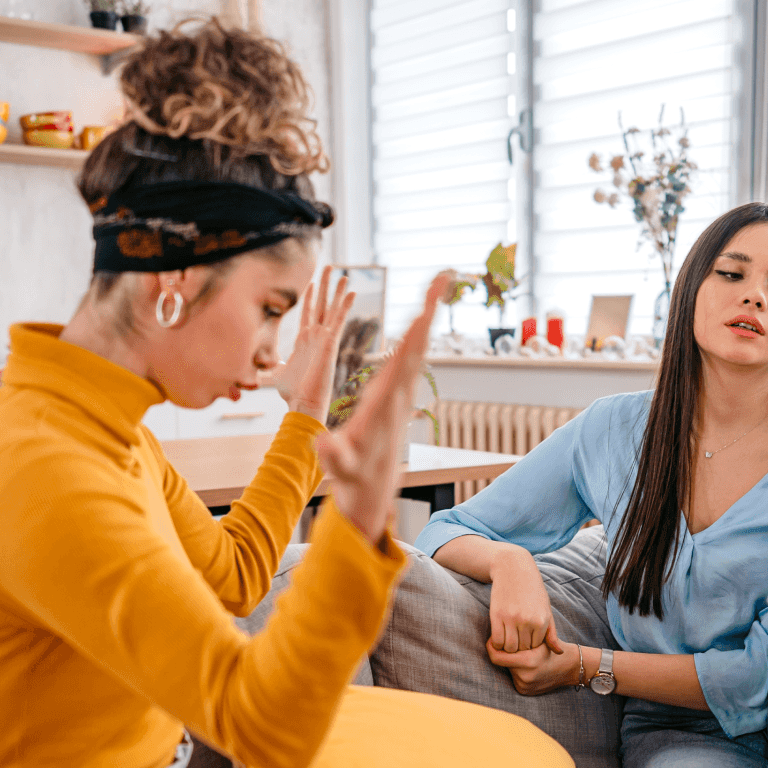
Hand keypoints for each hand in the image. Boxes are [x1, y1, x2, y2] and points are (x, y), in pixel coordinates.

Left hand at [269, 271, 353, 420]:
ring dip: (338, 291)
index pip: (308, 313)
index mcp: (304, 341)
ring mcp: (324, 339)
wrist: (302, 403)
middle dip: (325, 286)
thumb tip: (249, 367)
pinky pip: (339, 320)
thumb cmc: (290, 393)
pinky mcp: (330, 343)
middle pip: (322, 305)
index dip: (310, 298)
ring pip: (332, 309)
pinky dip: (345, 306)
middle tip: (330, 267)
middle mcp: (316, 337)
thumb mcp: (272, 373)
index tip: (312, 283)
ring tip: (345, 273)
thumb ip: (264, 366)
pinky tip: (352, 291)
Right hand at [316, 271, 450, 542]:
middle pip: (418, 345)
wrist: (370, 493)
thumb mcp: (339, 467)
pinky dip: (415, 333)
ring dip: (426, 315)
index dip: (413, 335)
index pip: (402, 362)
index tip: (424, 308)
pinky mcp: (397, 395)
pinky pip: (409, 357)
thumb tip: (324, 443)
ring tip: (438, 283)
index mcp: (386, 403)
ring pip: (417, 347)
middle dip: (429, 309)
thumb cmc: (353, 477)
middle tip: (444, 274)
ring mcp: (400, 394)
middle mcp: (399, 395)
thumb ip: (333, 455)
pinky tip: (420, 317)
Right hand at [487, 547, 563, 653]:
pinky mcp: (497, 615)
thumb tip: (558, 653)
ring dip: (508, 647)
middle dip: (519, 648)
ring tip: (508, 639)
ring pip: (510, 648)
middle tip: (516, 641)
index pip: (536, 647)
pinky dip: (497, 643)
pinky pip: (497, 640)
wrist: (513, 568)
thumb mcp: (546, 609)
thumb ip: (551, 632)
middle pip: (523, 649)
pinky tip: (499, 636)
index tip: (526, 641)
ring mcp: (511, 618)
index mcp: (542, 620)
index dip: (530, 646)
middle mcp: (527, 621)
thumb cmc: (532, 590)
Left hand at [489, 639, 584, 696]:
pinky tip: (528, 667)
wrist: (571, 668)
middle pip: (502, 662)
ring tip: (524, 656)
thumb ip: (517, 637)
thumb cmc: (554, 648)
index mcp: (527, 662)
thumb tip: (493, 638)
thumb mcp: (538, 638)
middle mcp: (524, 676)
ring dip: (512, 662)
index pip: (496, 657)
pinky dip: (517, 671)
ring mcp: (524, 686)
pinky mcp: (524, 692)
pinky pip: (513, 678)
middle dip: (505, 653)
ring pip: (507, 670)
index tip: (492, 640)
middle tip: (512, 645)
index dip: (491, 647)